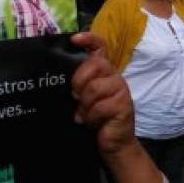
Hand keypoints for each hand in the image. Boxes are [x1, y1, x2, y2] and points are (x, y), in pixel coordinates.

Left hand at [70, 32, 137, 159]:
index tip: (74, 39)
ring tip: (85, 114)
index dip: (89, 39)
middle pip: (95, 64)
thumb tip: (59, 76)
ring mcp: (121, 90)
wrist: (114, 143)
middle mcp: (114, 77)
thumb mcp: (84, 98)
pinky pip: (100, 106)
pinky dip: (92, 117)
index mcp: (104, 72)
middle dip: (79, 81)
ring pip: (94, 87)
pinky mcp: (124, 105)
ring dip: (85, 104)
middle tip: (76, 97)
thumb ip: (79, 85)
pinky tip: (92, 122)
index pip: (100, 48)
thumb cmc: (96, 119)